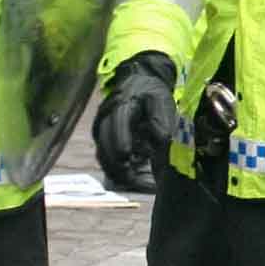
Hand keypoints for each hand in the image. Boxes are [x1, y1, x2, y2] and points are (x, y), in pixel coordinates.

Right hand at [103, 52, 180, 173]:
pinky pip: (103, 156)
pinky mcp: (103, 139)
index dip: (120, 138)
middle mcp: (106, 117)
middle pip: (104, 140)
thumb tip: (163, 137)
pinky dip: (111, 168)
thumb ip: (162, 117)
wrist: (138, 84)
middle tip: (129, 176)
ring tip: (129, 181)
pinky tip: (124, 179)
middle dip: (114, 160)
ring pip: (101, 151)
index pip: (118, 121)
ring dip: (113, 168)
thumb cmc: (151, 93)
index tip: (126, 154)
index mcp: (121, 105)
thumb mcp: (161, 99)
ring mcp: (102, 129)